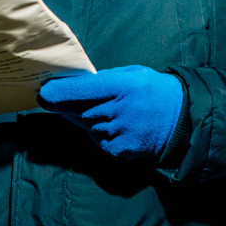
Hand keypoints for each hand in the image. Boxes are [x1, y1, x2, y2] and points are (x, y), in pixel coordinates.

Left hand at [38, 65, 182, 159]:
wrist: (183, 119)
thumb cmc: (154, 91)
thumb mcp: (132, 74)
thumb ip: (104, 79)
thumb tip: (75, 85)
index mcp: (121, 85)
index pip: (81, 90)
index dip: (58, 93)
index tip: (43, 94)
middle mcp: (119, 110)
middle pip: (78, 111)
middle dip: (66, 106)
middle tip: (54, 100)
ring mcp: (120, 133)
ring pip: (87, 127)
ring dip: (87, 120)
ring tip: (107, 112)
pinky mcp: (121, 150)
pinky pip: (99, 141)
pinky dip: (101, 134)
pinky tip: (116, 126)